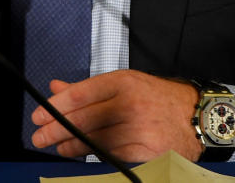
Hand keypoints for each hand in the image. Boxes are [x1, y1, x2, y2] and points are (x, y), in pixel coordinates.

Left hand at [29, 69, 201, 161]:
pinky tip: (79, 153)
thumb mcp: (124, 83)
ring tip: (56, 146)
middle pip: (84, 118)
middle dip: (56, 129)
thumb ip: (88, 88)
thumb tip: (56, 87)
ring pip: (96, 138)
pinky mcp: (146, 149)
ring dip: (70, 144)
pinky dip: (93, 154)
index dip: (56, 106)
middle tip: (39, 136)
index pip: (81, 93)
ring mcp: (139, 127)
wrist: (195, 115)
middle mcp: (130, 102)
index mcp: (123, 81)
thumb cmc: (156, 97)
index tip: (39, 115)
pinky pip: (113, 153)